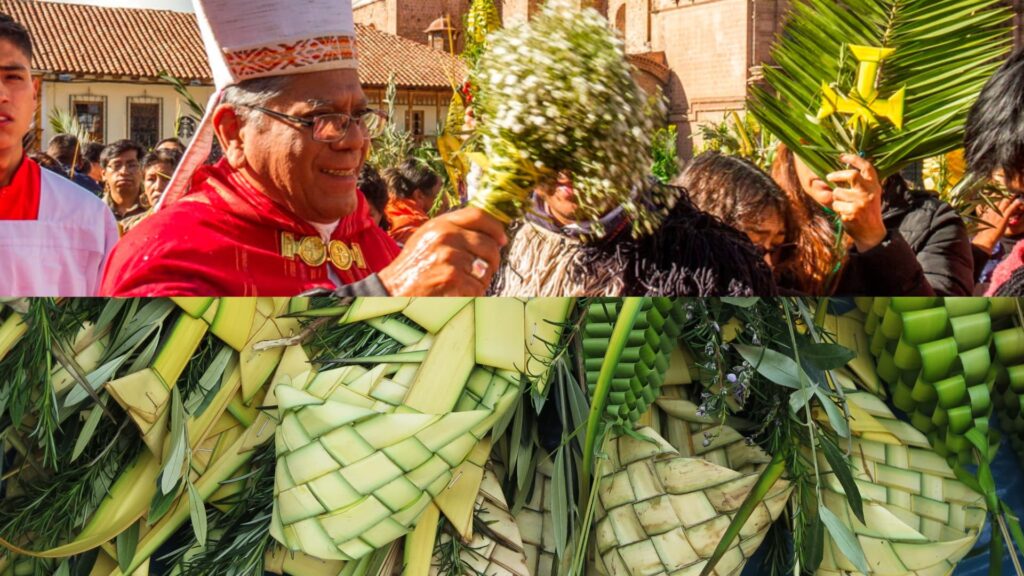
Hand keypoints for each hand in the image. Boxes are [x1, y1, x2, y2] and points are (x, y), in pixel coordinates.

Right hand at [378, 207, 506, 295]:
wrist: (391, 291)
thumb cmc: (412, 269)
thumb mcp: (428, 239)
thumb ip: (454, 232)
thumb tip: (490, 235)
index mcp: (441, 224)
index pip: (478, 215)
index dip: (495, 228)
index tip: (502, 240)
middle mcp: (446, 235)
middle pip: (489, 244)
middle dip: (492, 261)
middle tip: (483, 271)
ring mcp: (450, 256)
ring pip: (486, 268)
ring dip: (481, 280)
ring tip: (464, 283)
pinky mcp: (452, 277)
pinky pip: (478, 286)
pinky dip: (473, 294)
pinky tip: (459, 294)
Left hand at [827, 154, 886, 251]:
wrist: (872, 233)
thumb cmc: (868, 211)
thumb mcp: (870, 195)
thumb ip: (862, 183)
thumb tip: (843, 169)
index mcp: (874, 185)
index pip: (866, 167)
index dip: (854, 159)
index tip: (842, 156)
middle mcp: (869, 192)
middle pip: (852, 175)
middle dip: (837, 175)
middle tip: (829, 176)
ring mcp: (861, 202)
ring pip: (838, 192)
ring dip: (836, 198)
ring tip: (843, 204)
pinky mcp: (853, 212)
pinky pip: (836, 205)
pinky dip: (836, 209)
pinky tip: (845, 213)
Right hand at [973, 196, 1023, 253]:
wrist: (985, 238)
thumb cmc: (983, 232)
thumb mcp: (981, 221)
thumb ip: (983, 215)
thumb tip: (983, 212)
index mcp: (986, 211)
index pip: (990, 199)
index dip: (995, 195)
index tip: (999, 191)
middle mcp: (991, 210)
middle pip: (998, 198)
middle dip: (1004, 193)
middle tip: (1009, 190)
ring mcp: (998, 213)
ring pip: (1005, 201)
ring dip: (1011, 197)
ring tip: (1016, 193)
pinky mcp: (1004, 217)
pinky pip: (1011, 208)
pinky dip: (1016, 204)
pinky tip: (1020, 201)